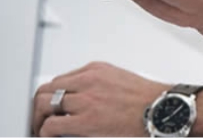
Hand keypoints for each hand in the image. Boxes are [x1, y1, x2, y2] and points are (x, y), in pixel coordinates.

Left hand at [31, 62, 165, 136]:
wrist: (164, 110)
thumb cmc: (149, 100)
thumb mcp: (120, 81)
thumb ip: (97, 85)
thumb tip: (80, 99)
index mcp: (95, 70)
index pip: (60, 79)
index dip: (51, 95)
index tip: (49, 106)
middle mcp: (87, 81)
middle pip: (47, 89)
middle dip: (39, 106)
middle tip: (38, 119)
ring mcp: (85, 100)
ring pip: (45, 105)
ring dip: (39, 119)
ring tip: (40, 129)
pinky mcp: (86, 120)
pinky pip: (52, 124)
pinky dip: (45, 132)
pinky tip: (49, 137)